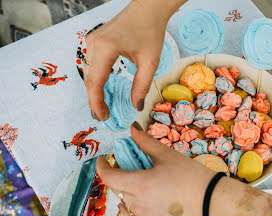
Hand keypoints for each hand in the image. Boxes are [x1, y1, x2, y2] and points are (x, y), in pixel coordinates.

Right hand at [84, 0, 183, 119]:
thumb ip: (142, 86)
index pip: (96, 82)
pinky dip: (96, 79)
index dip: (97, 102)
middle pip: (89, 79)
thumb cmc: (150, 31)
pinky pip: (91, 65)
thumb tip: (136, 106)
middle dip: (94, 100)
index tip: (102, 117)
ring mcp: (91, 41)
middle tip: (103, 116)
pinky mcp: (94, 41)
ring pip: (88, 73)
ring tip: (103, 107)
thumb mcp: (150, 62)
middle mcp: (93, 44)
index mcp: (106, 48)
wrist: (147, 9)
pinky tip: (102, 90)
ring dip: (94, 90)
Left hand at [96, 122, 215, 215]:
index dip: (102, 166)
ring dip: (124, 191)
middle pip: (116, 188)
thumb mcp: (166, 154)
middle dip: (117, 175)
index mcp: (139, 184)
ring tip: (137, 182)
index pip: (108, 177)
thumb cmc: (189, 174)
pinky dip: (130, 208)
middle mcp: (138, 203)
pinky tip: (134, 202)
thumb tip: (132, 129)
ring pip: (123, 202)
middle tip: (128, 166)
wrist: (209, 197)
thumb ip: (145, 142)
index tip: (103, 160)